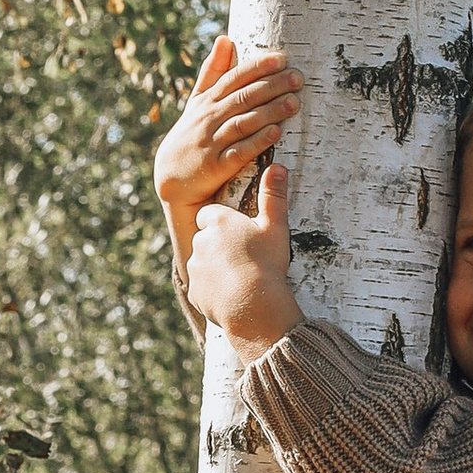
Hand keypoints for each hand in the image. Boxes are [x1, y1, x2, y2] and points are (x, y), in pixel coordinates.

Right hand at [155, 37, 301, 230]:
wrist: (171, 180)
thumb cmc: (191, 136)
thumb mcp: (196, 102)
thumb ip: (212, 72)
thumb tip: (225, 38)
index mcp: (207, 101)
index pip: (234, 78)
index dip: (257, 68)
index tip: (281, 59)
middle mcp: (208, 118)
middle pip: (242, 97)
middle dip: (271, 86)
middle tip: (297, 78)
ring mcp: (210, 142)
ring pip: (243, 122)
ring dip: (269, 111)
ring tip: (294, 102)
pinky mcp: (215, 167)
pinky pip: (238, 152)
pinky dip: (257, 142)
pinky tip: (275, 133)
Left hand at [186, 161, 299, 357]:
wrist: (253, 305)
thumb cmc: (265, 262)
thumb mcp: (275, 226)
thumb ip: (273, 196)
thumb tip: (278, 167)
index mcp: (217, 221)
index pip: (210, 214)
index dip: (223, 222)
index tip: (238, 232)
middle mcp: (200, 241)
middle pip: (205, 238)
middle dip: (218, 245)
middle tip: (243, 256)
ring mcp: (195, 267)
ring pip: (202, 263)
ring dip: (215, 267)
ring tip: (239, 278)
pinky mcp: (194, 291)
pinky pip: (202, 287)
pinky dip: (213, 290)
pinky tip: (232, 295)